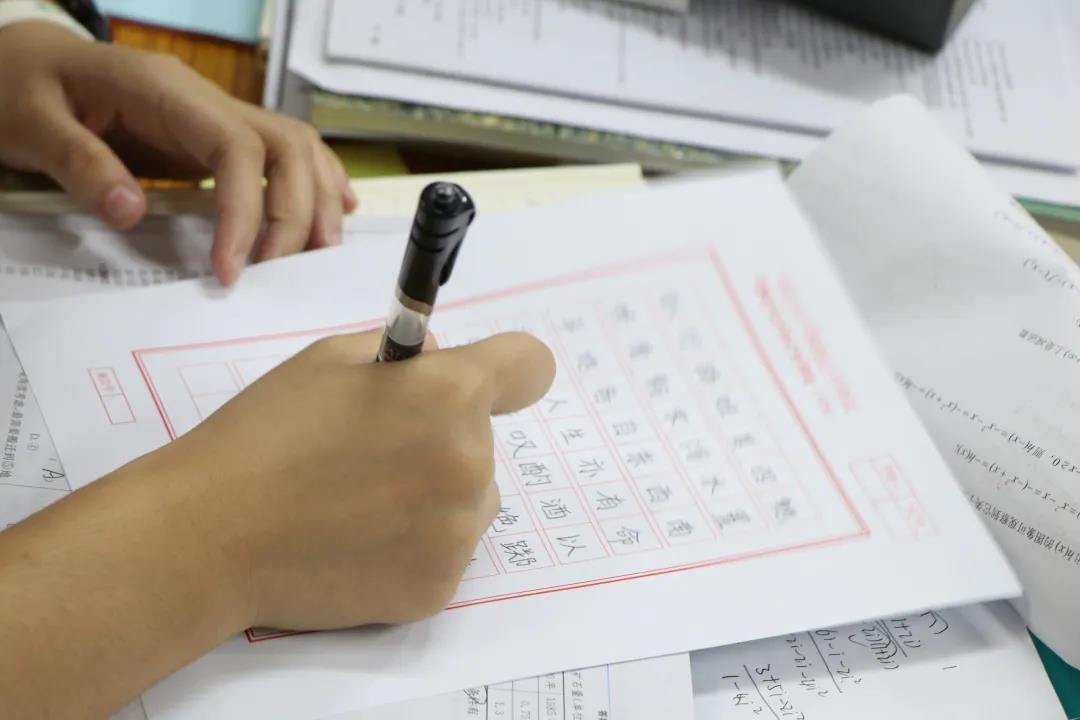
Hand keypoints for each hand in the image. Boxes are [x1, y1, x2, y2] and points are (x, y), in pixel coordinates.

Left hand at [0, 23, 356, 283]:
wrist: (25, 66)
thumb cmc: (23, 90)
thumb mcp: (29, 122)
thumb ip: (78, 162)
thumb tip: (132, 210)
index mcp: (166, 90)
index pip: (237, 148)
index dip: (247, 212)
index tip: (230, 270)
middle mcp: (206, 99)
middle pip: (287, 146)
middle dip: (297, 213)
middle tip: (280, 273)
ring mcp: (217, 116)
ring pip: (299, 148)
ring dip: (318, 202)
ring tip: (317, 256)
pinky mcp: (219, 137)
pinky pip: (286, 153)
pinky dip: (318, 183)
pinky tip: (337, 211)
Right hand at [0, 329, 553, 716]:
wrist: (210, 536)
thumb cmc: (264, 435)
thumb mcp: (328, 360)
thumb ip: (403, 350)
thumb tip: (441, 355)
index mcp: (450, 394)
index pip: (530, 365)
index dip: (508, 369)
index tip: (491, 382)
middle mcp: (470, 463)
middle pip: (484, 440)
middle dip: (441, 436)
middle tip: (371, 451)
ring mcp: (458, 533)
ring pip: (472, 499)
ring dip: (434, 494)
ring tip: (359, 501)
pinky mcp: (438, 589)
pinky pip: (445, 550)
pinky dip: (414, 546)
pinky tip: (356, 541)